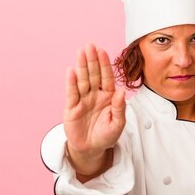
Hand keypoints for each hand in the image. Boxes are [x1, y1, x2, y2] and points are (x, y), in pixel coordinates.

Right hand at [63, 44, 125, 175]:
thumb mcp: (118, 124)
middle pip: (94, 75)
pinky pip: (72, 93)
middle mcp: (95, 95)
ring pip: (83, 80)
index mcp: (109, 97)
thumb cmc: (107, 136)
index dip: (105, 64)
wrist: (91, 149)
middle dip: (92, 60)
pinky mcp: (71, 107)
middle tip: (90, 45)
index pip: (107, 77)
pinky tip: (71, 70)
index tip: (102, 51)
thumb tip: (122, 91)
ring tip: (81, 52)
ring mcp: (83, 100)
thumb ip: (120, 107)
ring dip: (82, 66)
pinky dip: (71, 82)